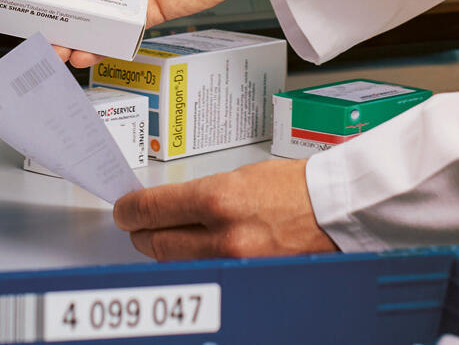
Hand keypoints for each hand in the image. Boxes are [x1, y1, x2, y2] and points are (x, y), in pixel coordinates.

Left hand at [114, 158, 336, 260]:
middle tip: (135, 223)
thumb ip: (204, 192)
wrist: (333, 209)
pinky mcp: (243, 281)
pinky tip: (191, 252)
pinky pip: (203, 274)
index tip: (125, 208)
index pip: (153, 209)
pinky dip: (191, 264)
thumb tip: (173, 204)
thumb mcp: (242, 175)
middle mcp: (222, 237)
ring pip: (176, 263)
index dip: (131, 210)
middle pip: (157, 242)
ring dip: (163, 249)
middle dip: (140, 232)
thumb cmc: (295, 186)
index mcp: (220, 199)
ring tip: (161, 236)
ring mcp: (233, 265)